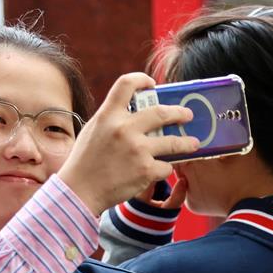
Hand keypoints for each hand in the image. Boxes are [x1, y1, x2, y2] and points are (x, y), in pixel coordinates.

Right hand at [58, 73, 197, 215]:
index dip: (142, 80)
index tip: (152, 85)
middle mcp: (124, 129)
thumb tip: (133, 112)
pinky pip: (166, 166)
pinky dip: (164, 169)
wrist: (79, 192)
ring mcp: (137, 150)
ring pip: (173, 142)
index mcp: (108, 116)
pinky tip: (159, 171)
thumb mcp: (92, 131)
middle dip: (180, 113)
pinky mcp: (146, 170)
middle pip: (162, 112)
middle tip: (187, 115)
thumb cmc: (84, 162)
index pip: (127, 84)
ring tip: (193, 143)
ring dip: (186, 142)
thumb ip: (112, 119)